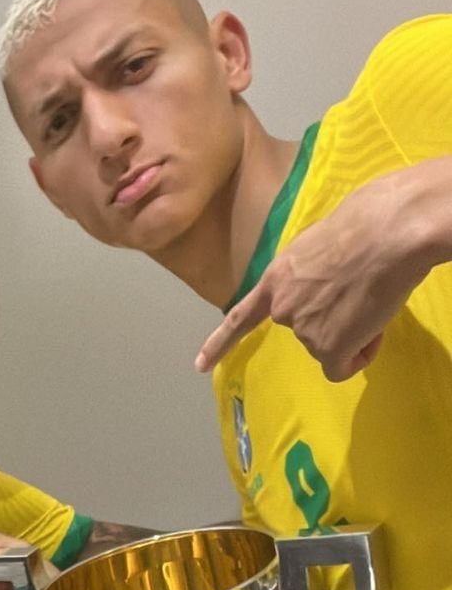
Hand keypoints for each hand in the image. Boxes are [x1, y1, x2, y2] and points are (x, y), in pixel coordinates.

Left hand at [195, 169, 439, 381]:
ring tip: (371, 296)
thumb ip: (313, 273)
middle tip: (360, 292)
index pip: (240, 317)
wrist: (388, 233)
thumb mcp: (322, 245)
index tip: (200, 365)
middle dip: (334, 322)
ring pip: (332, 347)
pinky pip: (345, 365)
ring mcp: (303, 330)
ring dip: (353, 332)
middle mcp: (283, 308)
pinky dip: (361, 353)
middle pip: (309, 331)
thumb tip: (331, 281)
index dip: (221, 343)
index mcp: (277, 278)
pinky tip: (373, 323)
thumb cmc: (366, 224)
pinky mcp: (328, 348)